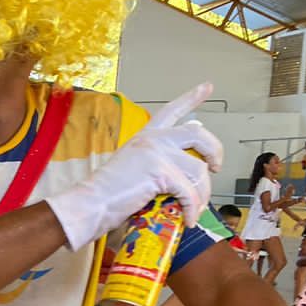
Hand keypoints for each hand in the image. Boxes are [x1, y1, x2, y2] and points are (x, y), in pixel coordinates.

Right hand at [45, 83, 222, 250]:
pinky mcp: (160, 172)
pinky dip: (192, 208)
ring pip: (199, 169)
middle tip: (215, 168)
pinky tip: (188, 219)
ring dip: (202, 194)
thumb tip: (181, 173)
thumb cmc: (106, 194)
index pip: (171, 110)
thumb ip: (155, 162)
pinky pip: (188, 192)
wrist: (90, 204)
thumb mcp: (132, 168)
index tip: (207, 86)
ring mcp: (157, 153)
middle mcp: (153, 139)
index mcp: (145, 136)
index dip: (191, 97)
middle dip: (215, 152)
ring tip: (195, 209)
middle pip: (198, 134)